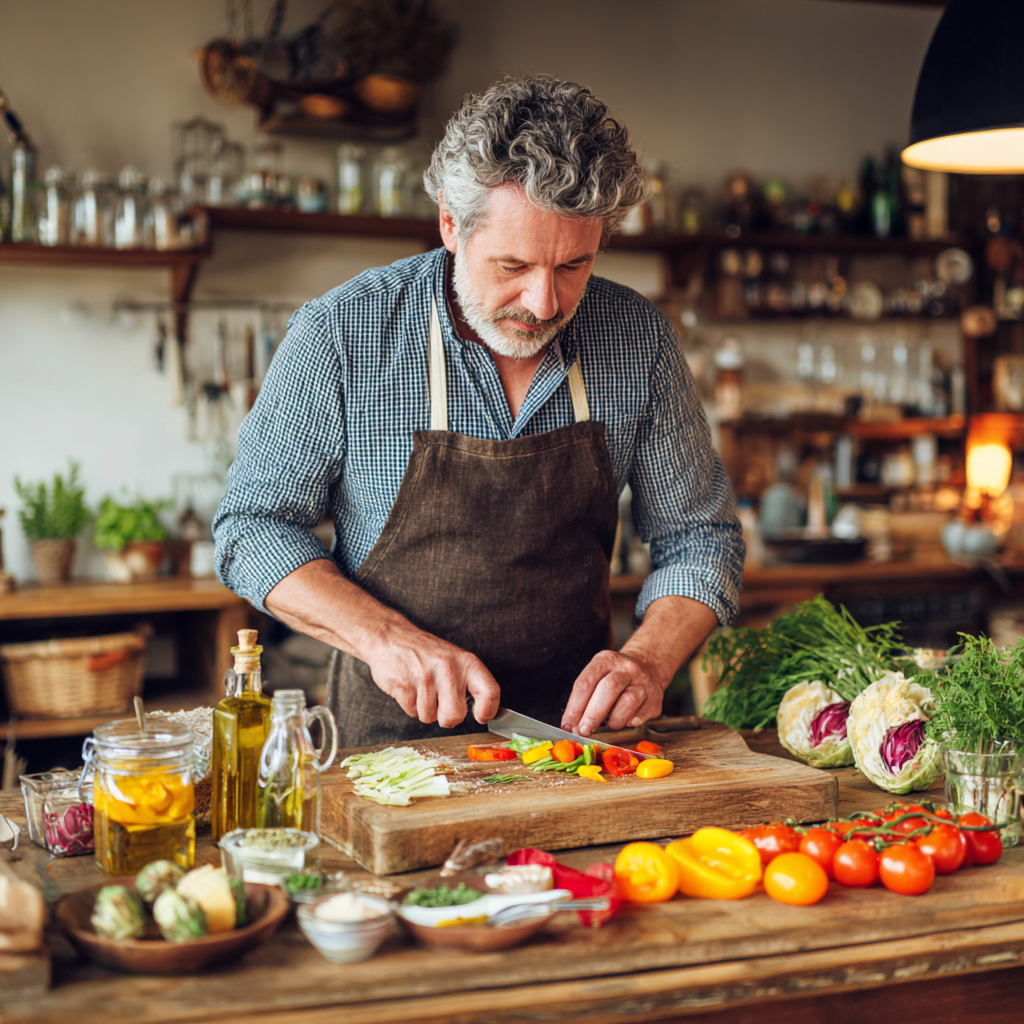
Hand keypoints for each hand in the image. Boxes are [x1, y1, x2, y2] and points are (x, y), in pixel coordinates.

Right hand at [366, 623, 500, 728]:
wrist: (391, 637)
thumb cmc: (426, 652)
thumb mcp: (455, 658)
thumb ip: (469, 682)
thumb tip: (487, 711)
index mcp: (466, 662)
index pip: (490, 692)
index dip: (488, 711)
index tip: (481, 716)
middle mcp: (448, 669)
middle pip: (455, 715)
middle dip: (447, 718)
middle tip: (441, 704)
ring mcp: (425, 677)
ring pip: (430, 717)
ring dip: (424, 709)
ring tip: (421, 688)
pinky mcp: (404, 686)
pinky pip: (411, 712)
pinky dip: (410, 705)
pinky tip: (409, 687)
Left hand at [560, 649, 665, 736]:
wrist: (648, 666)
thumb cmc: (614, 676)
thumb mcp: (598, 676)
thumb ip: (585, 698)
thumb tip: (573, 727)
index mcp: (606, 660)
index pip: (586, 683)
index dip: (574, 708)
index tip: (567, 726)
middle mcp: (626, 668)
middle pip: (608, 689)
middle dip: (593, 714)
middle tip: (583, 731)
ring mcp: (643, 682)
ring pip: (628, 703)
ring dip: (613, 721)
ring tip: (607, 726)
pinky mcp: (656, 698)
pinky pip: (641, 716)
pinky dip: (630, 722)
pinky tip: (625, 721)